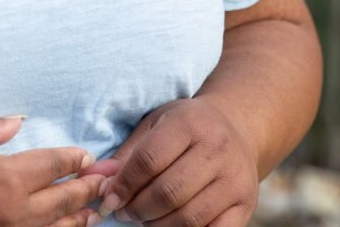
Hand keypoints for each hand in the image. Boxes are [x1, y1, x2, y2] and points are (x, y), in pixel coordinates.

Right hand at [0, 113, 106, 226]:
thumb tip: (17, 122)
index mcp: (5, 177)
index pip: (55, 166)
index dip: (75, 160)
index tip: (89, 157)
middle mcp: (10, 212)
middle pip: (63, 202)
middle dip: (88, 190)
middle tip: (107, 183)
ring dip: (76, 221)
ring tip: (91, 215)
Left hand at [80, 99, 258, 225]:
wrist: (238, 128)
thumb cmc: (187, 127)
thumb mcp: (156, 125)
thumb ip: (126, 153)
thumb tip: (93, 179)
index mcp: (190, 123)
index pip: (149, 160)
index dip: (123, 184)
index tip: (109, 199)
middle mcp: (217, 149)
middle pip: (168, 192)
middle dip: (138, 209)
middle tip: (124, 213)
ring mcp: (235, 179)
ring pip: (189, 217)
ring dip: (158, 226)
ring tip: (144, 220)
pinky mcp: (246, 204)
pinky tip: (170, 226)